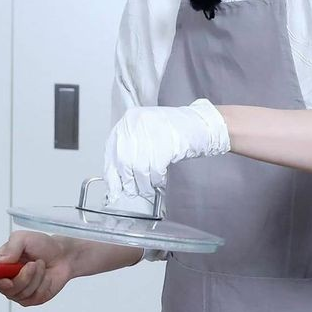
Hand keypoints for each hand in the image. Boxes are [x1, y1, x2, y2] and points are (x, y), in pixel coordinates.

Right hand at [0, 232, 74, 306]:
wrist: (63, 255)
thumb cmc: (42, 245)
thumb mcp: (24, 238)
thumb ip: (11, 248)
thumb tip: (0, 263)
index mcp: (0, 263)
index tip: (9, 280)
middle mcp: (6, 278)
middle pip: (5, 288)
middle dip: (23, 278)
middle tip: (34, 264)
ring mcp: (18, 290)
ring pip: (21, 293)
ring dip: (36, 278)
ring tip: (41, 265)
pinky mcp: (31, 298)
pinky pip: (33, 297)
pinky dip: (43, 285)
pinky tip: (46, 276)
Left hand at [104, 98, 229, 201]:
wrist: (200, 124)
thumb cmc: (174, 131)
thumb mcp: (146, 134)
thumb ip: (130, 150)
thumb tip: (117, 177)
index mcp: (128, 120)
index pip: (111, 151)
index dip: (111, 174)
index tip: (114, 189)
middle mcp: (136, 123)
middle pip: (123, 162)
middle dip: (128, 182)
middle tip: (134, 191)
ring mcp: (150, 131)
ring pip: (138, 168)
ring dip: (144, 184)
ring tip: (150, 187)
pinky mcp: (164, 142)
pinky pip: (154, 169)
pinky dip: (156, 179)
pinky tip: (160, 179)